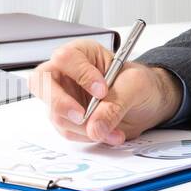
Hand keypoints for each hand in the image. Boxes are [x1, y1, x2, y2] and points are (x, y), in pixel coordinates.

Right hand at [29, 39, 182, 144]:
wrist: (148, 104)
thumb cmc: (140, 84)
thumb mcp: (136, 85)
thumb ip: (116, 103)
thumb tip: (95, 126)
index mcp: (82, 53)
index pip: (65, 58)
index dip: (80, 75)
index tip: (102, 91)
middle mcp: (66, 74)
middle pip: (41, 83)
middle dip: (61, 104)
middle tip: (83, 118)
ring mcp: (62, 97)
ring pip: (56, 114)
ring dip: (85, 128)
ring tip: (113, 129)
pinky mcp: (66, 118)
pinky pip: (68, 131)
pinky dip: (88, 136)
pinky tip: (108, 133)